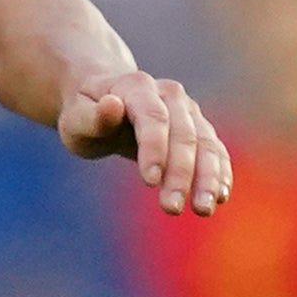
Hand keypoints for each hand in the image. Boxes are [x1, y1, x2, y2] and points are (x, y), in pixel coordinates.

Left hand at [61, 63, 231, 213]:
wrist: (104, 96)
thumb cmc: (85, 112)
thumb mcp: (76, 117)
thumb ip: (92, 117)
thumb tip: (112, 105)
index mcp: (137, 86)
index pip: (152, 117)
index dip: (154, 148)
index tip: (149, 181)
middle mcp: (169, 95)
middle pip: (182, 134)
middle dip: (180, 173)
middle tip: (170, 208)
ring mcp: (188, 111)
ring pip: (205, 144)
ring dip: (207, 178)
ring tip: (203, 209)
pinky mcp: (198, 128)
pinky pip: (215, 150)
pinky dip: (220, 172)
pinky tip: (220, 197)